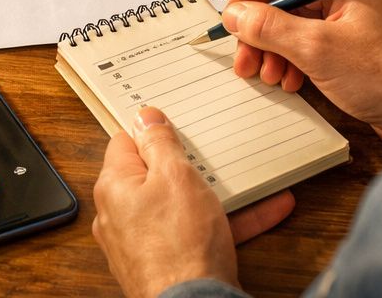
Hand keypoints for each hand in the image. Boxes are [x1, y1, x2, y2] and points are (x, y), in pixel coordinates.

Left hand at [92, 106, 293, 297]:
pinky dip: (226, 221)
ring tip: (251, 177)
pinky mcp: (166, 263)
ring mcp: (142, 242)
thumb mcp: (176, 176)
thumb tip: (144, 117)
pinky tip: (267, 210)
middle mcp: (121, 215)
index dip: (152, 132)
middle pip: (155, 176)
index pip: (126, 143)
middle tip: (215, 151)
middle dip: (190, 165)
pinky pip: (196, 232)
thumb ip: (159, 142)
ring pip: (181, 206)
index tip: (175, 125)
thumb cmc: (181, 244)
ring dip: (217, 194)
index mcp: (115, 186)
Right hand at [223, 0, 381, 150]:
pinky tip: (289, 81)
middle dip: (262, 27)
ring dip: (275, 48)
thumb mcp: (318, 49)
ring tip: (266, 74)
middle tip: (244, 55)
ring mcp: (355, 22)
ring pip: (299, 23)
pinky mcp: (357, 48)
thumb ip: (271, 27)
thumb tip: (237, 14)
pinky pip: (314, 44)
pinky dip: (295, 60)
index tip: (236, 14)